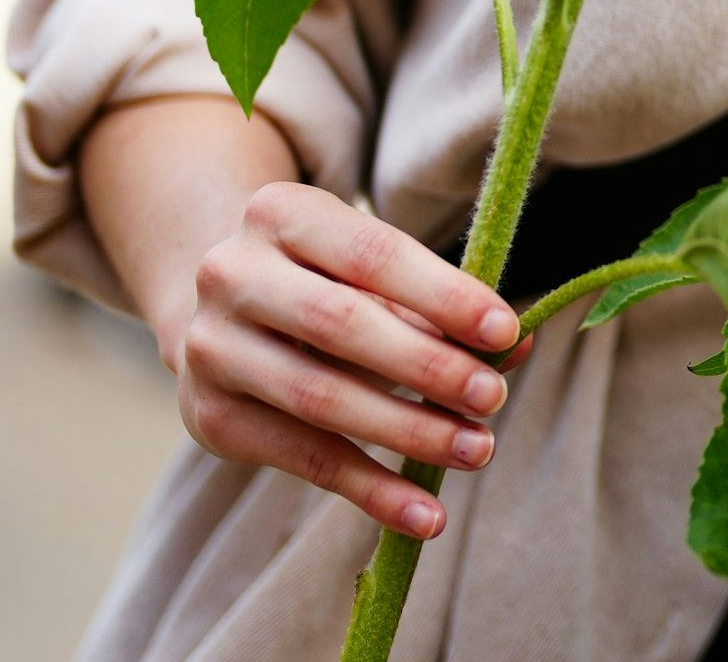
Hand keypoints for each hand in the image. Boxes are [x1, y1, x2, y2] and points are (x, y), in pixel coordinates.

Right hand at [154, 181, 528, 537]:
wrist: (218, 310)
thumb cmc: (325, 279)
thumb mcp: (374, 270)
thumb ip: (440, 304)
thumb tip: (517, 344)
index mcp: (280, 214)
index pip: (371, 252)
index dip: (441, 293)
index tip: (505, 330)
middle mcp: (230, 275)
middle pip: (340, 325)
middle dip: (427, 366)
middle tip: (493, 397)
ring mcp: (210, 349)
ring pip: (319, 398)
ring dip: (408, 432)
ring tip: (478, 450)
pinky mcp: (212, 419)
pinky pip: (303, 460)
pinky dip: (371, 490)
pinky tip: (427, 514)